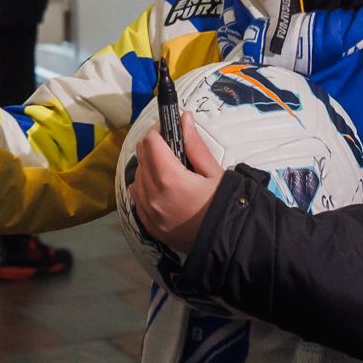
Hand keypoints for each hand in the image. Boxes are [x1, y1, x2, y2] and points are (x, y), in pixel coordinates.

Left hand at [128, 114, 224, 254]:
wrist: (226, 244)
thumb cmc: (224, 205)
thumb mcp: (214, 172)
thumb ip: (195, 145)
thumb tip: (184, 118)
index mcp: (169, 179)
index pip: (150, 142)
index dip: (159, 130)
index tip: (170, 128)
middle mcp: (152, 194)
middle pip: (141, 156)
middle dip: (153, 145)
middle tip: (170, 145)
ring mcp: (147, 211)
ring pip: (136, 176)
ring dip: (148, 165)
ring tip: (168, 168)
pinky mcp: (148, 224)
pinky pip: (137, 196)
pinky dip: (144, 186)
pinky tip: (161, 187)